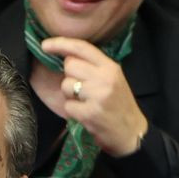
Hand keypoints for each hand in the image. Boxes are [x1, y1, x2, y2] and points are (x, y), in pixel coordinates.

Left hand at [39, 37, 148, 155]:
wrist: (132, 133)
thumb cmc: (120, 105)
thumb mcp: (114, 79)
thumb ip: (94, 67)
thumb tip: (67, 57)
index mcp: (111, 67)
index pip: (82, 48)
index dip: (61, 44)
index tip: (45, 45)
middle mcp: (105, 79)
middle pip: (70, 65)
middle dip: (69, 76)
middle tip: (81, 88)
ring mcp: (97, 96)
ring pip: (66, 85)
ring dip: (70, 95)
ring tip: (85, 102)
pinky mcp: (89, 114)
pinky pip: (68, 106)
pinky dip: (73, 111)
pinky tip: (85, 114)